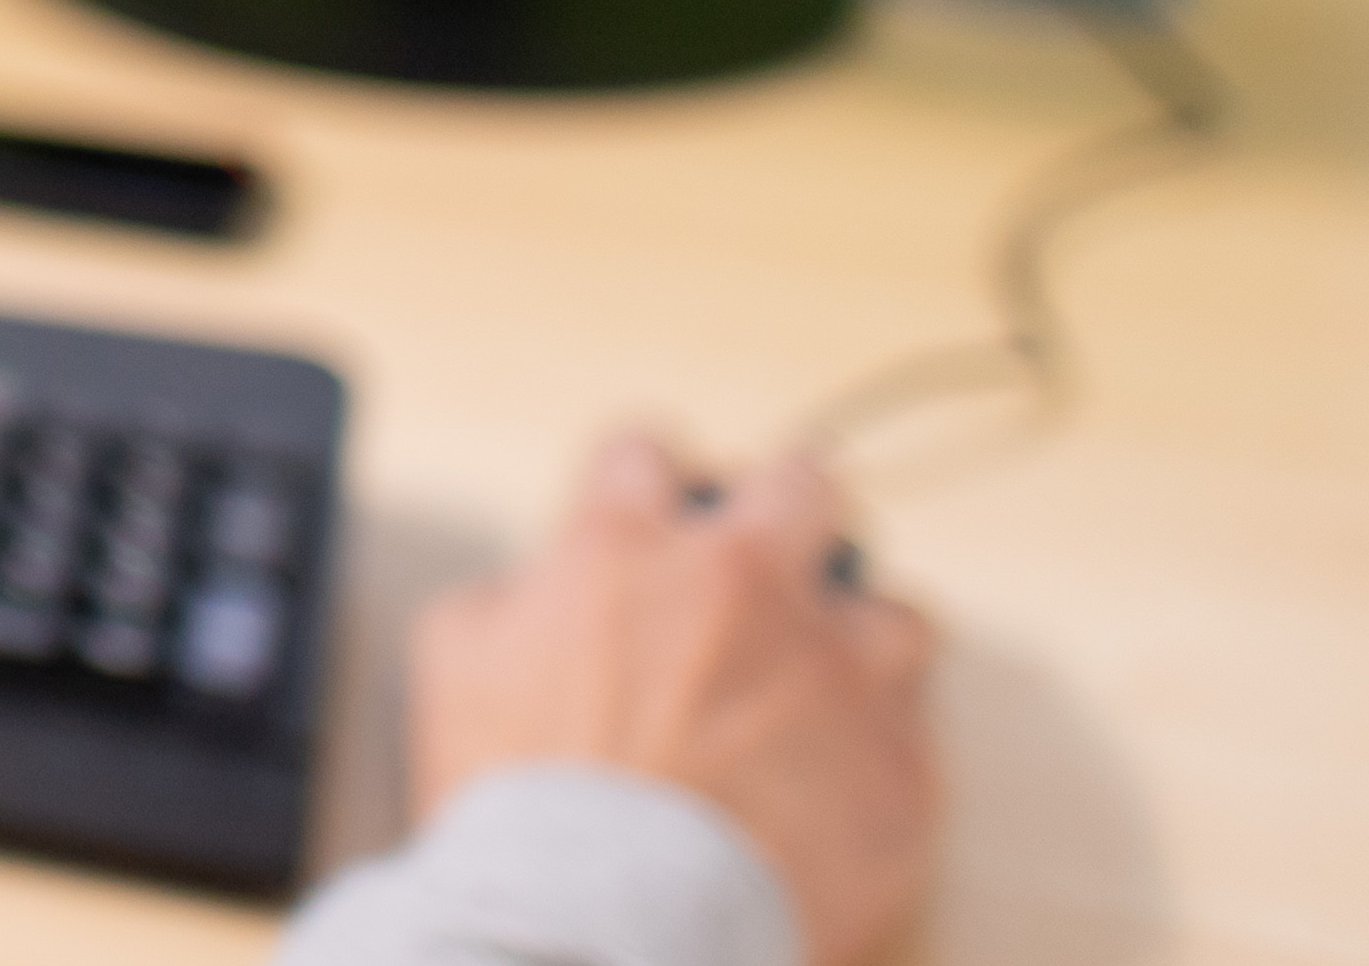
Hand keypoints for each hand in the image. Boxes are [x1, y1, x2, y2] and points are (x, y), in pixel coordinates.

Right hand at [409, 431, 940, 965]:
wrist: (605, 931)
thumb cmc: (518, 808)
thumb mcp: (453, 665)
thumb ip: (510, 597)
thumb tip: (545, 590)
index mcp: (626, 547)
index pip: (647, 451)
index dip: (645, 483)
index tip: (651, 520)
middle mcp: (744, 583)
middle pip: (804, 486)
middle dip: (784, 517)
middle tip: (764, 576)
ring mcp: (835, 673)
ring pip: (892, 614)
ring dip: (854, 649)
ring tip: (817, 704)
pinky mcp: (899, 770)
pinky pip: (915, 737)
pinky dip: (873, 758)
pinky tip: (826, 793)